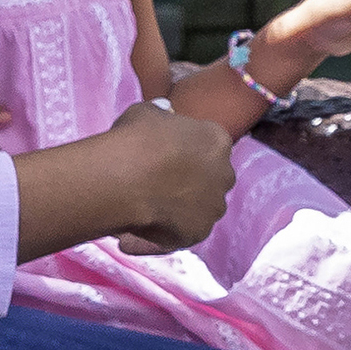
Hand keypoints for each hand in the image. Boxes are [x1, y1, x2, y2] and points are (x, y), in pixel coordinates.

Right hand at [105, 97, 235, 248]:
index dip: (186, 151)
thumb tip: (166, 110)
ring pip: (199, 208)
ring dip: (179, 209)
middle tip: (158, 183)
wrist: (126, 179)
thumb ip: (160, 113)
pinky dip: (160, 236)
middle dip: (191, 181)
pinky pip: (180, 234)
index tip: (165, 155)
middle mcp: (224, 174)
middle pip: (210, 178)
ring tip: (145, 211)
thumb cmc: (135, 138)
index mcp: (217, 141)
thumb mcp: (145, 113)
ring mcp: (214, 207)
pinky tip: (130, 239)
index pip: (209, 145)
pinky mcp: (199, 233)